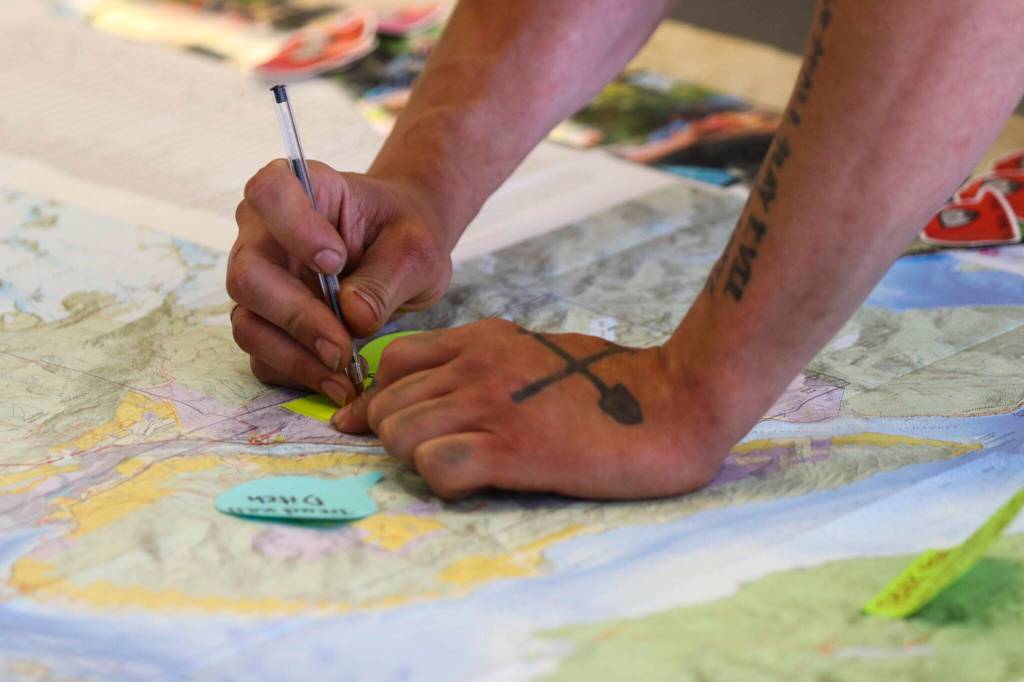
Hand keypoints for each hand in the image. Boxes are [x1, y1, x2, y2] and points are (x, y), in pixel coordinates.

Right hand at [228, 160, 453, 404]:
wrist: (403, 256)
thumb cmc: (405, 238)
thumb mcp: (416, 250)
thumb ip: (386, 278)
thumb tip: (352, 318)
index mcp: (302, 189)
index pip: (269, 193)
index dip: (293, 228)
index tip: (334, 261)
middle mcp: (264, 233)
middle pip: (248, 275)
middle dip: (297, 317)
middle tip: (344, 346)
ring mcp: (258, 280)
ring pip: (249, 322)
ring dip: (295, 355)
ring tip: (344, 376)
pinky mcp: (264, 321)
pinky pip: (262, 354)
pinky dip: (297, 373)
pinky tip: (337, 383)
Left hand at [331, 319, 726, 499]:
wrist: (673, 402)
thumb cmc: (608, 383)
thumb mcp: (535, 351)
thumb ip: (482, 361)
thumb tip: (436, 391)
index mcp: (482, 339)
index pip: (392, 362)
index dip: (382, 398)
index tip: (394, 425)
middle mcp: (475, 367)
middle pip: (387, 405)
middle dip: (399, 434)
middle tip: (438, 453)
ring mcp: (490, 407)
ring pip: (398, 435)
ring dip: (418, 458)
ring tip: (463, 465)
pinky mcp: (510, 451)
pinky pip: (435, 468)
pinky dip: (445, 481)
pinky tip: (479, 480)